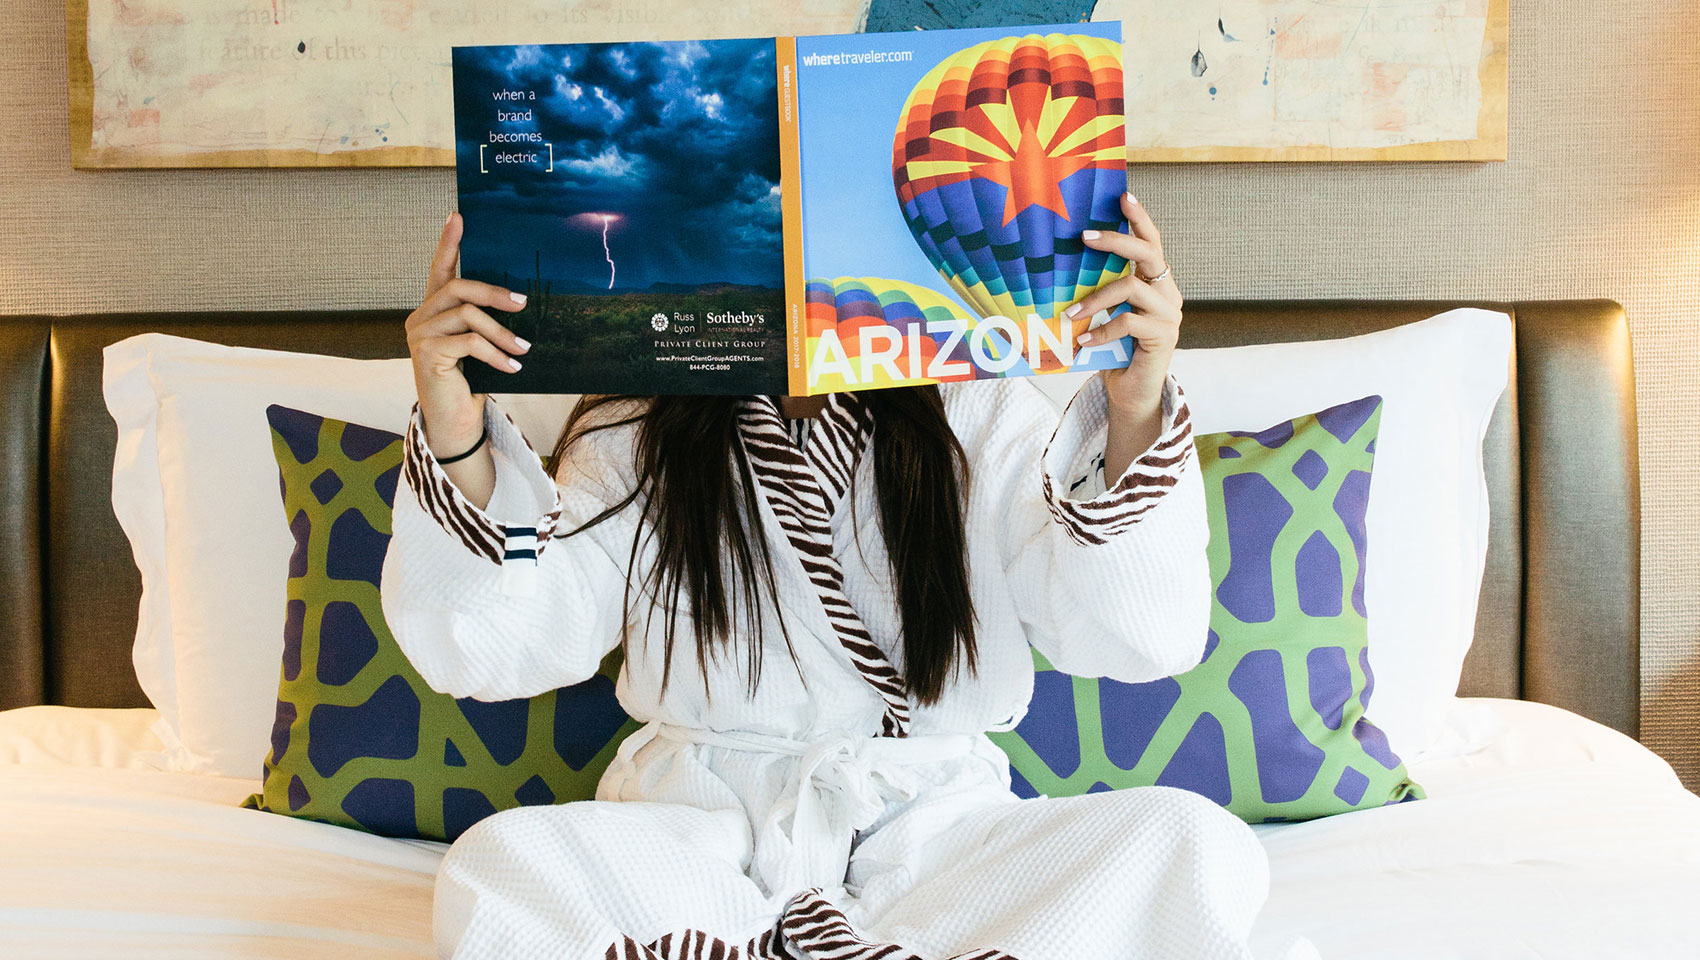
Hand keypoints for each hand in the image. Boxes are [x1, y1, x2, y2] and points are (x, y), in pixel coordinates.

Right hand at [405, 211, 531, 457]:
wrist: (456, 421)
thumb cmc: (471, 382)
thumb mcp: (480, 346)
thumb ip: (484, 322)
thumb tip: (519, 300)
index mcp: (433, 311)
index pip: (440, 270)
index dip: (449, 243)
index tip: (459, 216)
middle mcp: (420, 317)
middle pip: (458, 288)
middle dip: (494, 293)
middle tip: (524, 303)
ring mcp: (418, 334)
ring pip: (466, 315)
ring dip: (502, 332)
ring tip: (523, 350)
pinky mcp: (425, 353)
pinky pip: (469, 341)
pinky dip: (495, 353)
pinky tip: (512, 367)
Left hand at [1063, 192, 1182, 415]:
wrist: (1130, 391)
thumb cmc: (1112, 349)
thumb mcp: (1103, 313)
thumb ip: (1097, 289)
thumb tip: (1062, 265)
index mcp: (1155, 282)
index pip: (1151, 242)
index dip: (1139, 218)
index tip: (1124, 195)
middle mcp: (1167, 292)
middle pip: (1147, 253)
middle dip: (1115, 241)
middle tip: (1083, 236)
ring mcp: (1169, 314)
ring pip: (1131, 289)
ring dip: (1096, 299)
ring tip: (1070, 314)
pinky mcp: (1163, 336)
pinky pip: (1128, 322)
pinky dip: (1102, 330)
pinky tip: (1084, 341)